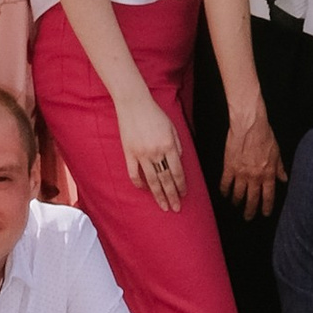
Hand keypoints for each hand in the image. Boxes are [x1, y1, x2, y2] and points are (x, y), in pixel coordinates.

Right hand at [115, 79, 185, 207]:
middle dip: (172, 196)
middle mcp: (156, 152)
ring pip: (152, 181)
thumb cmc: (155, 114)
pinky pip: (134, 173)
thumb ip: (178, 145)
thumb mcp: (172, 127)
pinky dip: (139, 183)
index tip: (183, 195)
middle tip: (176, 208)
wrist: (134, 104)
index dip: (181, 185)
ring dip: (158, 195)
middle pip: (166, 180)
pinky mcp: (129, 153)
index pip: (177, 171)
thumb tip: (179, 161)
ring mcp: (141, 154)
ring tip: (163, 206)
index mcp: (169, 145)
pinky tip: (144, 190)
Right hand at [219, 97, 284, 219]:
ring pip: (238, 194)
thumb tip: (284, 178)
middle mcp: (255, 177)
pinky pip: (225, 184)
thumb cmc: (265, 135)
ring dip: (237, 202)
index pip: (268, 196)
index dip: (266, 207)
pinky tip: (224, 194)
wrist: (250, 125)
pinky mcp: (229, 167)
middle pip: (252, 200)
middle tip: (248, 217)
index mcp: (268, 174)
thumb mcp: (277, 152)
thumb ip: (280, 168)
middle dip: (250, 211)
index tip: (264, 214)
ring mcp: (241, 173)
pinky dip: (224, 191)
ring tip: (236, 204)